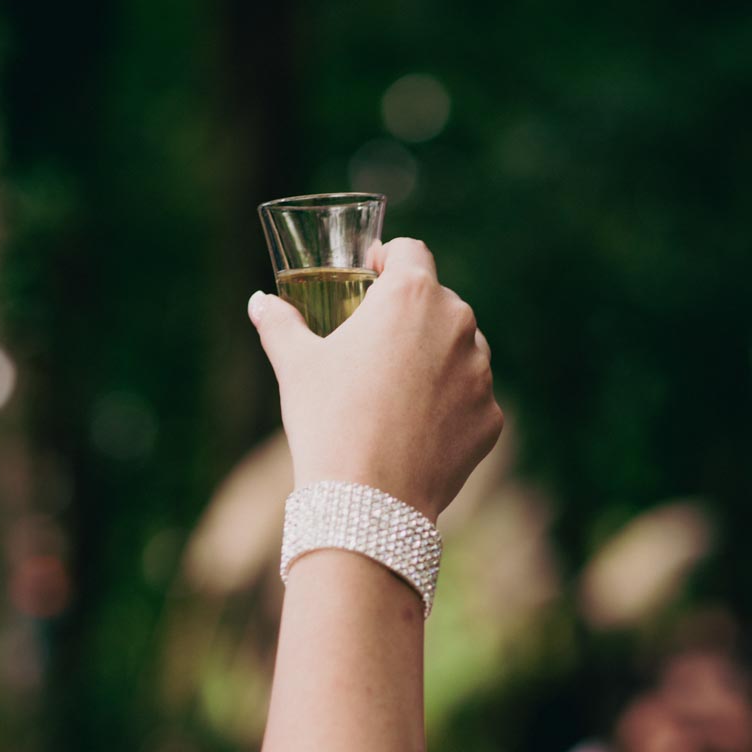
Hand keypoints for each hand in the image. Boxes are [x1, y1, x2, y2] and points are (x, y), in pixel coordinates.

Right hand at [248, 238, 501, 518]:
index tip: (370, 277)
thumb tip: (259, 303)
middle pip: (437, 301)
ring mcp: (481, 372)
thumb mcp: (295, 365)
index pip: (409, 251)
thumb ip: (279, 323)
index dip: (387, 260)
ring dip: (435, 358)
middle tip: (375, 345)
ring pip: (460, 349)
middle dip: (409, 315)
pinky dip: (449, 406)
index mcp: (411, 295)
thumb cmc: (328, 420)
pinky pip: (472, 398)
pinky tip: (415, 429)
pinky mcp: (491, 416)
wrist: (366, 500)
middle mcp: (458, 323)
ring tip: (395, 391)